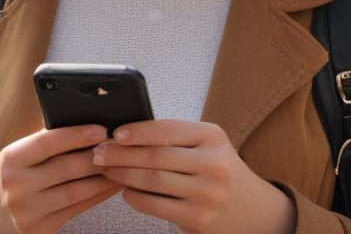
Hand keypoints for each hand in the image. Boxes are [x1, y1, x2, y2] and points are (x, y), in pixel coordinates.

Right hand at [0, 124, 124, 233]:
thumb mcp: (20, 156)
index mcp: (11, 159)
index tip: (102, 129)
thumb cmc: (15, 177)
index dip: (77, 135)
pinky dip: (98, 196)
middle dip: (98, 156)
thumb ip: (45, 142)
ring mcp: (28, 210)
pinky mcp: (41, 229)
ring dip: (104, 178)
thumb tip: (86, 122)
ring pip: (77, 191)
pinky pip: (78, 209)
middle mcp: (17, 186)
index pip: (47, 142)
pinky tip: (112, 185)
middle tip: (121, 146)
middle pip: (67, 167)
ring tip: (123, 165)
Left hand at [91, 119, 294, 233]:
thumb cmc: (218, 170)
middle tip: (99, 153)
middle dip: (121, 154)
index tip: (114, 133)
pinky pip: (155, 206)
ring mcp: (206, 193)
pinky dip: (134, 197)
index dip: (137, 131)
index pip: (167, 130)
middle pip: (155, 156)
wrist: (252, 210)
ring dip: (122, 175)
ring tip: (106, 169)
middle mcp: (213, 164)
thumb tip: (125, 134)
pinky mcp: (198, 218)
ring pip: (152, 181)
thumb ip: (176, 139)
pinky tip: (125, 191)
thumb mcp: (207, 146)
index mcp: (213, 137)